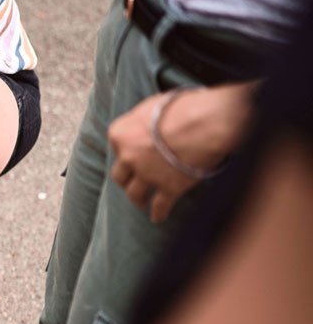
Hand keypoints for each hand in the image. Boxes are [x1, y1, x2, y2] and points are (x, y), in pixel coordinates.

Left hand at [108, 85, 251, 221]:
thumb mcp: (153, 105)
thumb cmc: (184, 107)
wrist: (207, 122)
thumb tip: (148, 121)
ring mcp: (147, 175)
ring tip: (141, 202)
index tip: (132, 154)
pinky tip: (157, 218)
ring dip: (137, 199)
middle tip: (130, 183)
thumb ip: (143, 119)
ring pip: (134, 194)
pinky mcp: (168, 188)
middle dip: (125, 180)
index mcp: (120, 134)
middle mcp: (128, 157)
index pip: (116, 147)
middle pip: (119, 175)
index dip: (126, 151)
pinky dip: (158, 213)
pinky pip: (159, 206)